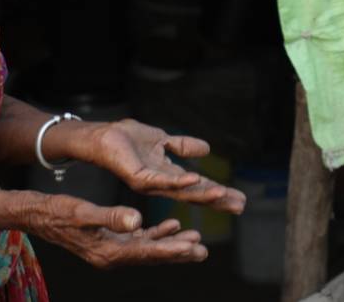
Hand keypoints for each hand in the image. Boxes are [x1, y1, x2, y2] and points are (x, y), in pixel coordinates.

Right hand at [23, 195, 207, 268]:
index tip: (191, 247)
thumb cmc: (57, 213)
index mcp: (107, 252)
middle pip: (151, 255)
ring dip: (171, 243)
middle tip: (202, 250)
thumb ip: (111, 217)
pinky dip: (156, 234)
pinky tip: (171, 226)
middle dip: (177, 252)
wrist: (38, 215)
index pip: (145, 253)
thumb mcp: (83, 213)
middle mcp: (112, 256)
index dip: (170, 249)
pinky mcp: (111, 240)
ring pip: (148, 248)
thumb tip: (137, 220)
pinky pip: (139, 241)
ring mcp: (112, 249)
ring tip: (194, 239)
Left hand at [87, 119, 246, 214]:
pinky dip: (179, 180)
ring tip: (224, 195)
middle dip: (217, 200)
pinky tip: (195, 179)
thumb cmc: (127, 139)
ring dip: (203, 193)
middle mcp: (161, 183)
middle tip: (240, 206)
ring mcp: (150, 182)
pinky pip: (161, 180)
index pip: (198, 187)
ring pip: (181, 190)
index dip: (219, 193)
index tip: (241, 200)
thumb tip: (207, 150)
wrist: (102, 136)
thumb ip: (182, 146)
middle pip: (194, 194)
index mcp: (168, 175)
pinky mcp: (138, 177)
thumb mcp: (163, 140)